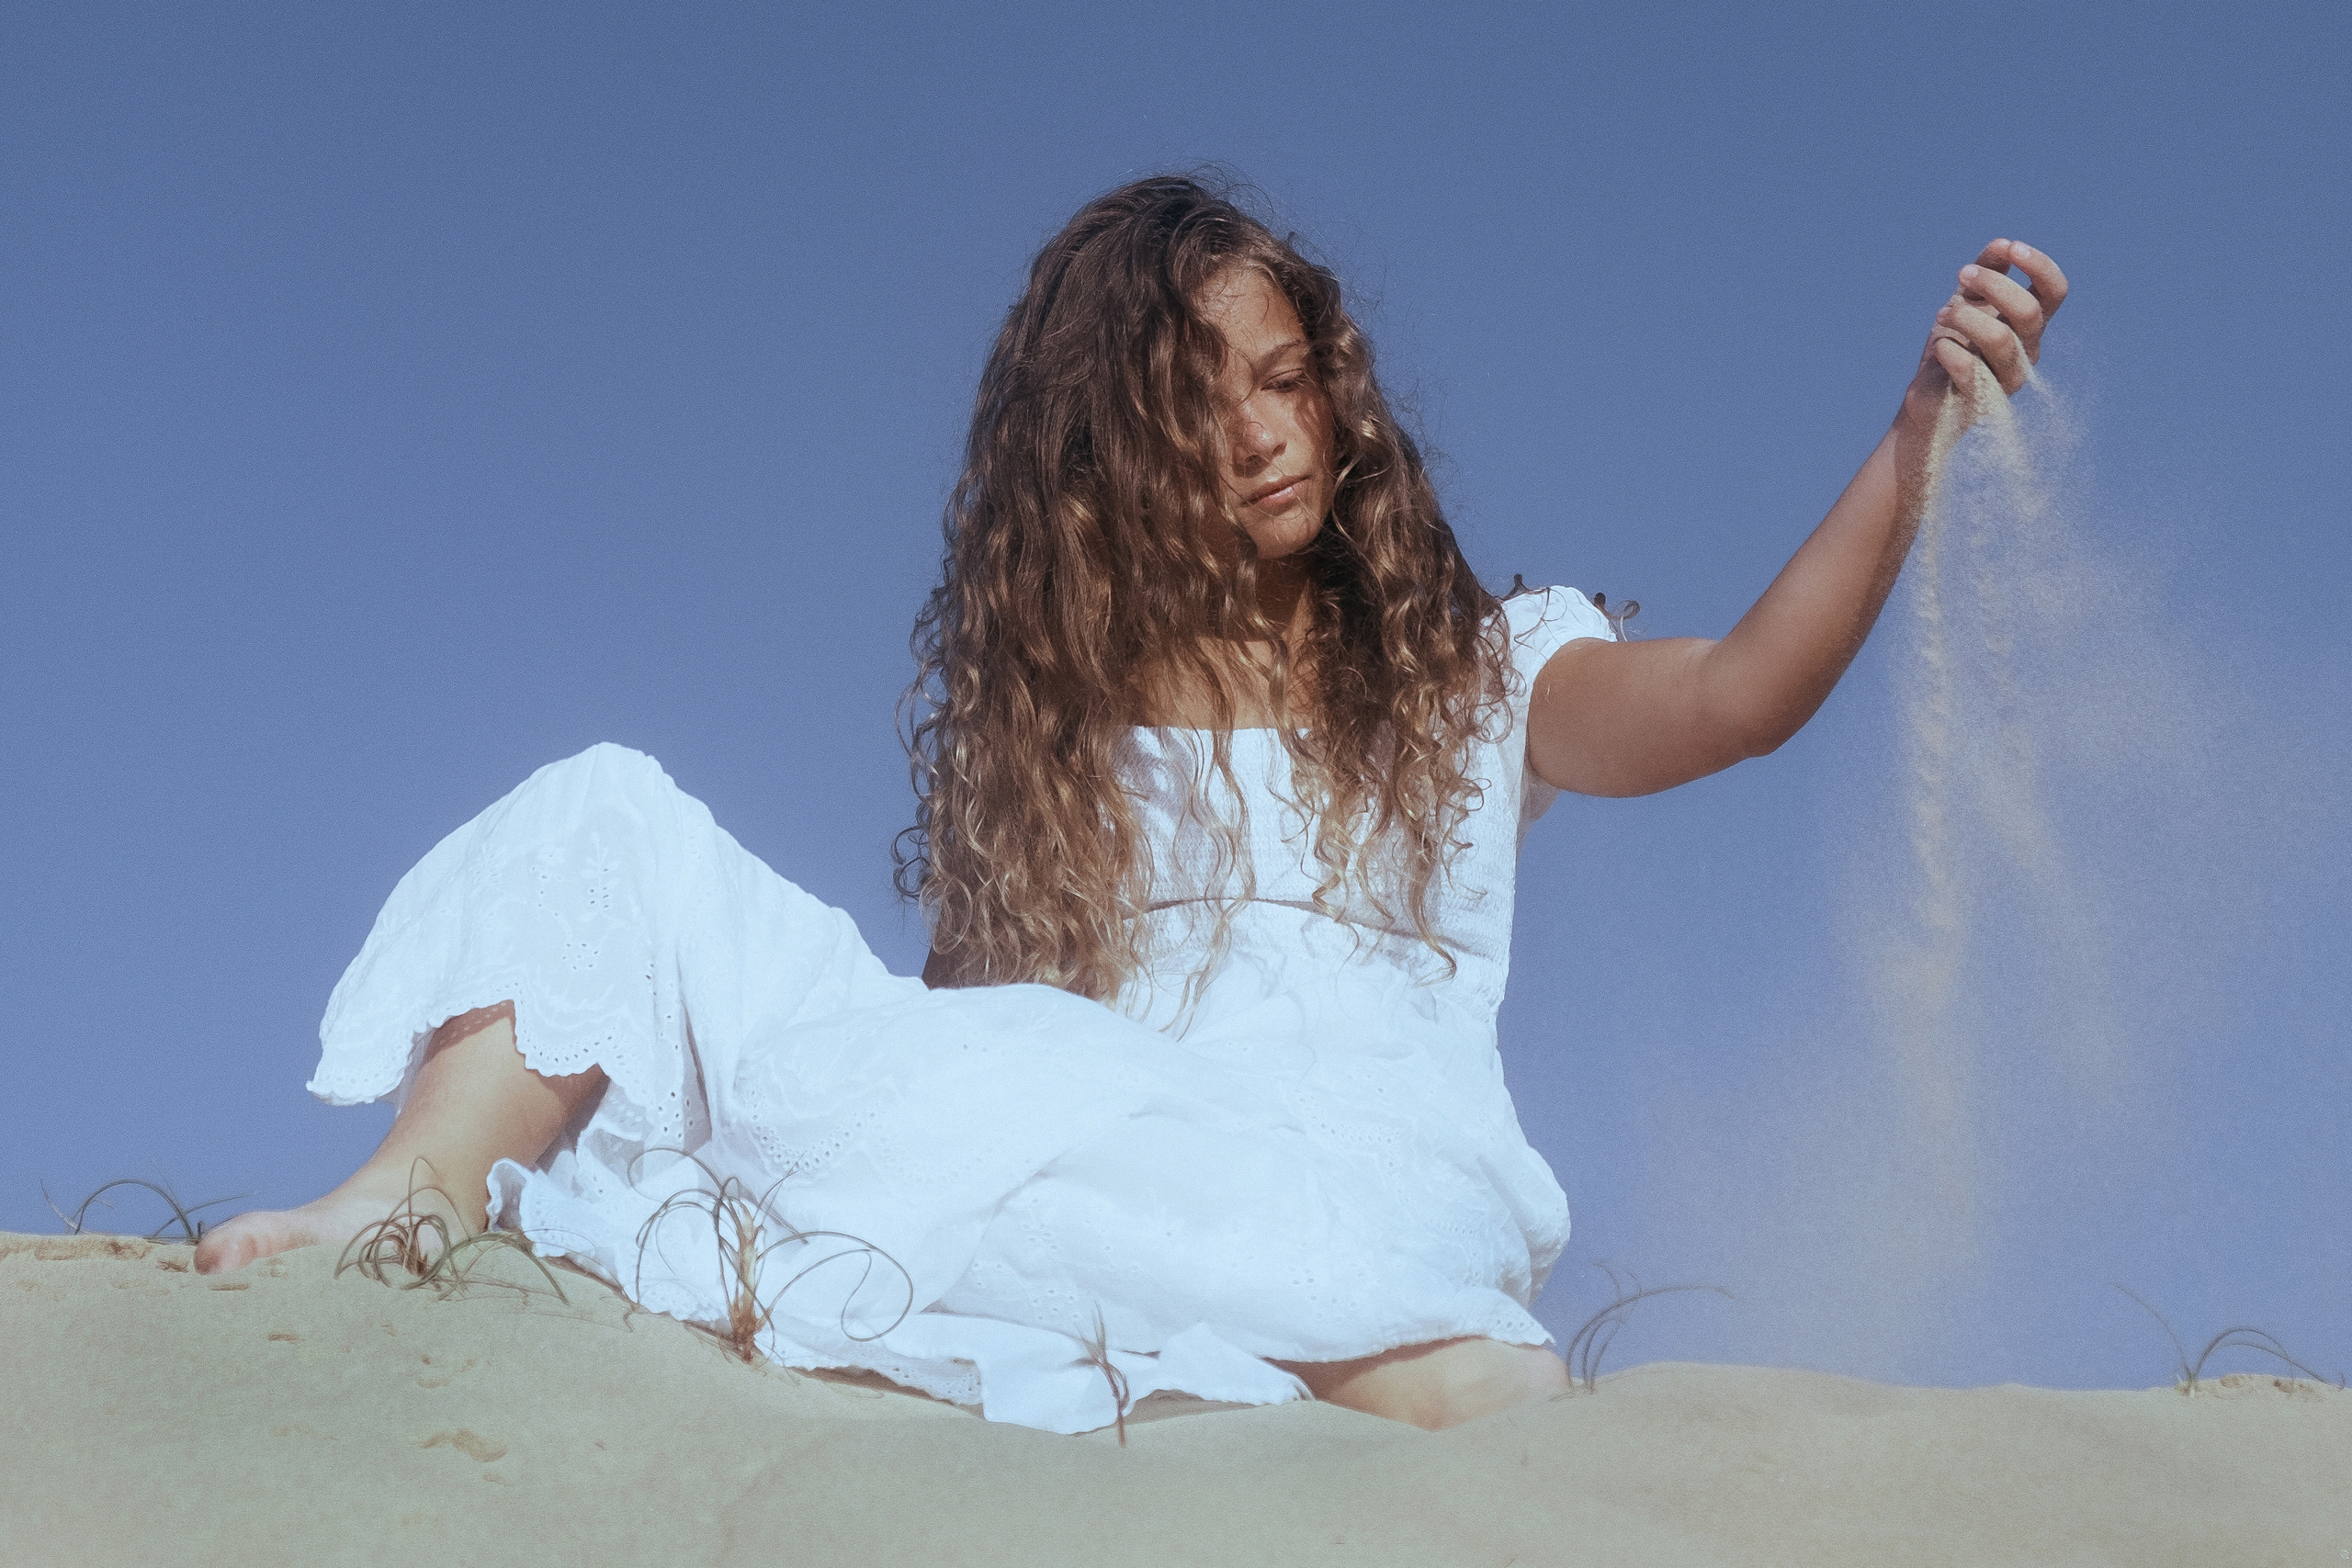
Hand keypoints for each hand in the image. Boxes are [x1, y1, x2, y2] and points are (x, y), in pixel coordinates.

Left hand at [1897, 238, 2068, 429]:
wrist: (1928, 397)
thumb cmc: (1954, 345)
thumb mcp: (1967, 301)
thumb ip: (1986, 270)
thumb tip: (2001, 245)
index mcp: (2029, 326)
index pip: (2054, 292)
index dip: (2040, 267)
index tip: (2012, 248)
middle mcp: (2026, 352)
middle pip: (2028, 311)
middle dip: (1993, 285)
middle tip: (1962, 275)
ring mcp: (2006, 379)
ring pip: (2001, 338)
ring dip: (1965, 317)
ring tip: (1942, 315)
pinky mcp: (1979, 400)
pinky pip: (1969, 369)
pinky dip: (1950, 351)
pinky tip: (1940, 349)